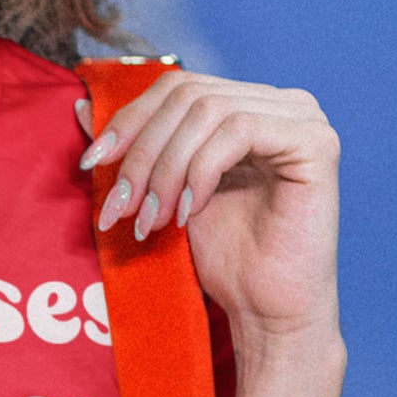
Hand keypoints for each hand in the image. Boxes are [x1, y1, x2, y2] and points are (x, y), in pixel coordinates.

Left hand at [75, 73, 341, 343]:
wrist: (264, 308)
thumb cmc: (222, 254)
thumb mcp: (162, 190)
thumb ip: (133, 146)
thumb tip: (80, 106)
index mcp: (245, 105)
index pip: (174, 87)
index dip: (127, 121)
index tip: (90, 164)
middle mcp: (278, 102)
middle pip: (185, 96)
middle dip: (142, 152)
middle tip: (121, 206)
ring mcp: (302, 118)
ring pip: (206, 112)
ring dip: (166, 169)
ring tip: (152, 219)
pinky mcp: (316, 143)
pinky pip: (239, 132)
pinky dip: (200, 172)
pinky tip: (189, 212)